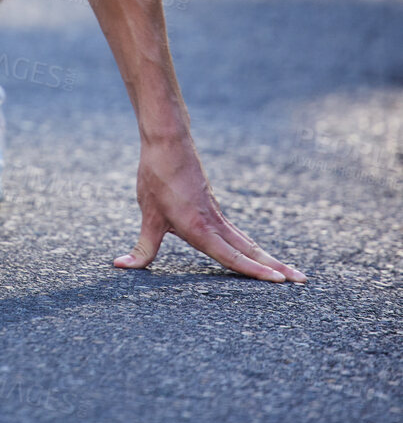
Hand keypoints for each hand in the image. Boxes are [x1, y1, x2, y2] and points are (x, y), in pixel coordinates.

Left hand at [114, 136, 306, 282]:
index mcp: (199, 228)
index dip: (255, 271)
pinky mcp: (214, 207)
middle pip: (250, 250)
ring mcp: (217, 214)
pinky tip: (258, 254)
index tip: (279, 282)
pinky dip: (251, 247)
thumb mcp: (148, 215)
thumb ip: (142, 248)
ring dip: (268, 257)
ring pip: (247, 241)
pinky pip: (236, 232)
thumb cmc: (156, 176)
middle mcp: (214, 223)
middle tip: (302, 281)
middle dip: (276, 267)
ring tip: (290, 272)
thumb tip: (121, 266)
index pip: (232, 256)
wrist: (168, 141)